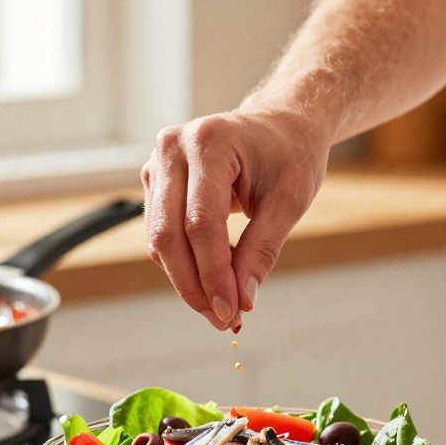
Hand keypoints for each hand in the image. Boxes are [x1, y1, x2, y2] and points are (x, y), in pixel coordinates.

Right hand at [140, 109, 329, 329]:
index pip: (201, 223)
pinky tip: (213, 279)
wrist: (280, 125)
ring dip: (188, 280)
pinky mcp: (155, 182)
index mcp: (208, 143)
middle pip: (169, 235)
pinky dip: (185, 264)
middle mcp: (172, 148)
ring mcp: (158, 164)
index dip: (213, 274)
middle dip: (194, 285)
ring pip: (159, 241)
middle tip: (223, 319)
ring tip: (223, 304)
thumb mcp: (289, 201)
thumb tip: (242, 301)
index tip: (231, 312)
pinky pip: (161, 235)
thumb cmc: (290, 154)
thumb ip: (262, 250)